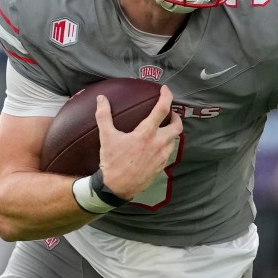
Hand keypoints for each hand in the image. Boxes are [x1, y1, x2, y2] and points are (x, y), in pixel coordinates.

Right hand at [94, 85, 182, 199]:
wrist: (116, 187)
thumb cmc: (112, 161)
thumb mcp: (106, 137)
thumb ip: (104, 115)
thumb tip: (101, 99)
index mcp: (146, 133)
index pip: (162, 109)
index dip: (167, 96)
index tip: (165, 90)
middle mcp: (158, 143)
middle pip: (177, 125)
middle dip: (175, 116)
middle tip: (169, 113)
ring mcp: (162, 156)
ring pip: (174, 139)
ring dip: (171, 132)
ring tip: (162, 129)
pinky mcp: (161, 166)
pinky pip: (169, 152)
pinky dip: (166, 145)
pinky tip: (157, 146)